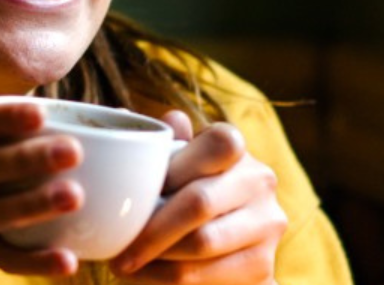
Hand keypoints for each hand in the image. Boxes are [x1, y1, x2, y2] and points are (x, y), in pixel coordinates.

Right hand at [0, 100, 88, 283]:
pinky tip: (68, 261)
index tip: (41, 114)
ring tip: (75, 198)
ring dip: (28, 206)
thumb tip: (117, 117)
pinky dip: (33, 261)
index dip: (1, 117)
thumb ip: (27, 126)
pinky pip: (0, 257)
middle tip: (73, 152)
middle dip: (22, 160)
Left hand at [109, 112, 286, 283]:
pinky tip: (146, 278)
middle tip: (115, 253)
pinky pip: (209, 276)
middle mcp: (259, 180)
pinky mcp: (264, 265)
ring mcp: (268, 224)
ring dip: (156, 259)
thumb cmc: (182, 191)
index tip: (134, 195)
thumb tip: (143, 115)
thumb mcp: (170, 164)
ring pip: (202, 243)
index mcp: (235, 146)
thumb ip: (160, 144)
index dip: (172, 170)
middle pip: (200, 202)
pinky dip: (169, 280)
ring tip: (124, 266)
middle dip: (151, 230)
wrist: (224, 246)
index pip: (216, 144)